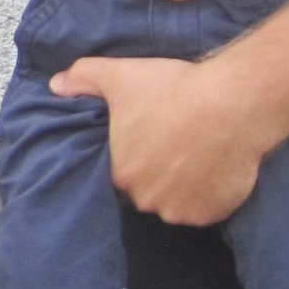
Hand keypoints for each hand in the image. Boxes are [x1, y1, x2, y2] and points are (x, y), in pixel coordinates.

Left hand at [50, 54, 265, 225]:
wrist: (233, 102)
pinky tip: (216, 169)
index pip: (124, 173)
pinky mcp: (212, 214)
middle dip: (160, 174)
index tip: (156, 138)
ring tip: (200, 156)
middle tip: (179, 145)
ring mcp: (180, 211)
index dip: (139, 156)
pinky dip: (210, 196)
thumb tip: (56, 85)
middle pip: (149, 191)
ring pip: (177, 203)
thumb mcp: (121, 75)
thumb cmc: (175, 88)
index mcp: (121, 173)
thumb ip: (84, 78)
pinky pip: (207, 210)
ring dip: (184, 188)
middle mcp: (147, 199)